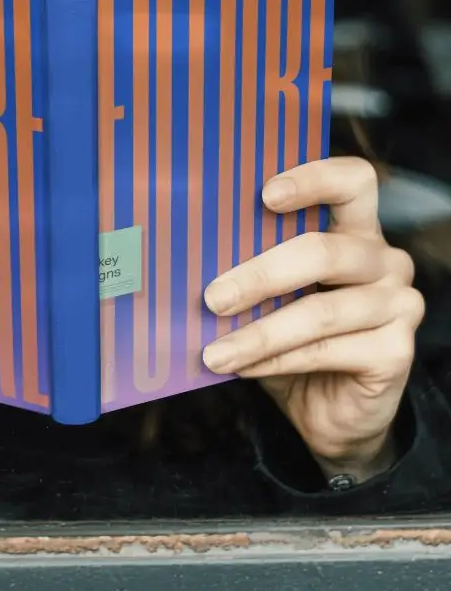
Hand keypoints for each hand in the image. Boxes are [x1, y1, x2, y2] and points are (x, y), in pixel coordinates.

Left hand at [202, 157, 423, 481]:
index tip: (266, 195)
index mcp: (356, 229)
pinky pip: (326, 352)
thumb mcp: (272, 295)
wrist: (330, 411)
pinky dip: (275, 361)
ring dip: (258, 333)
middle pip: (324, 251)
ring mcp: (400, 304)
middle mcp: (385, 259)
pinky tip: (242, 368)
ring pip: (319, 312)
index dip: (314, 180)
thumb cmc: (293, 338)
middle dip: (260, 274)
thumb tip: (190, 253)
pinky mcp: (397, 351)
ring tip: (215, 352)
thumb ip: (251, 264)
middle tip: (212, 297)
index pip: (352, 182)